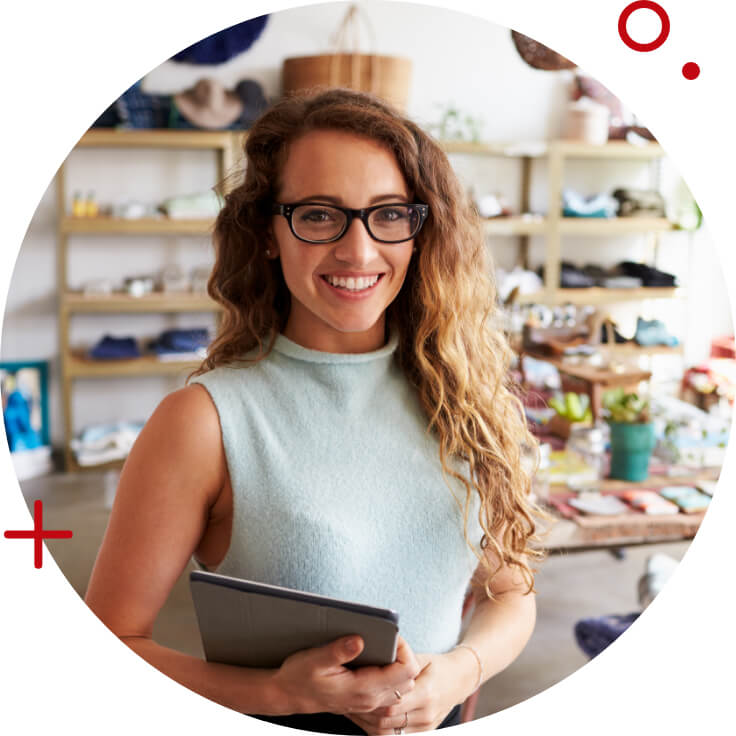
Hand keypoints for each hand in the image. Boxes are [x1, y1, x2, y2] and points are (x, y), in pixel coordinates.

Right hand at [272, 635, 420, 715]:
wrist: (287, 695)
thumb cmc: (299, 677)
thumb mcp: (315, 660)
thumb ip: (338, 651)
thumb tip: (359, 640)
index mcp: (363, 689)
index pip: (406, 671)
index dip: (404, 649)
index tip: (391, 634)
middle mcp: (370, 699)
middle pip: (409, 679)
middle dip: (404, 656)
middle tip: (388, 638)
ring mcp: (368, 702)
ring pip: (402, 687)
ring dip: (399, 666)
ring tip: (384, 647)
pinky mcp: (364, 700)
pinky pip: (390, 691)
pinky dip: (391, 676)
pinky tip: (376, 661)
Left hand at [345, 646, 474, 733]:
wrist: (460, 680)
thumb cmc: (437, 665)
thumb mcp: (421, 659)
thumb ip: (400, 662)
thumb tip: (378, 652)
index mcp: (425, 692)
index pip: (392, 701)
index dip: (371, 698)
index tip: (355, 689)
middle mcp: (425, 712)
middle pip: (387, 718)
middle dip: (366, 711)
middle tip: (348, 700)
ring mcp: (425, 725)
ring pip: (388, 731)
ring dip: (369, 722)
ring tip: (353, 709)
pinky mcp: (423, 732)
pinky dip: (380, 728)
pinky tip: (368, 717)